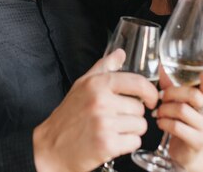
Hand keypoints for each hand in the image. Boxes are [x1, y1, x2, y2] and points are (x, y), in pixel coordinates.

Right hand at [33, 49, 158, 171]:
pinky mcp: (107, 144)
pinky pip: (135, 142)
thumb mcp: (82, 85)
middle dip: (132, 115)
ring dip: (131, 130)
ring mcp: (104, 123)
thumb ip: (103, 67)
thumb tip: (120, 54)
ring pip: (140, 126)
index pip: (137, 82)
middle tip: (116, 118)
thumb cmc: (68, 116)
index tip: (151, 98)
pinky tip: (113, 141)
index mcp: (97, 84)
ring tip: (113, 130)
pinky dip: (127, 144)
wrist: (52, 147)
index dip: (150, 92)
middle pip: (140, 108)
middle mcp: (101, 102)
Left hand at [152, 67, 202, 169]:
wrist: (186, 153)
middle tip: (160, 98)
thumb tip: (162, 66)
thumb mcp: (177, 103)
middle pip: (192, 95)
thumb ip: (171, 85)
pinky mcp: (198, 141)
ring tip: (158, 113)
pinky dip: (163, 122)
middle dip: (171, 93)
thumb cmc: (181, 123)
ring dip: (164, 109)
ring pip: (181, 110)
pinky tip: (160, 123)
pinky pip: (177, 126)